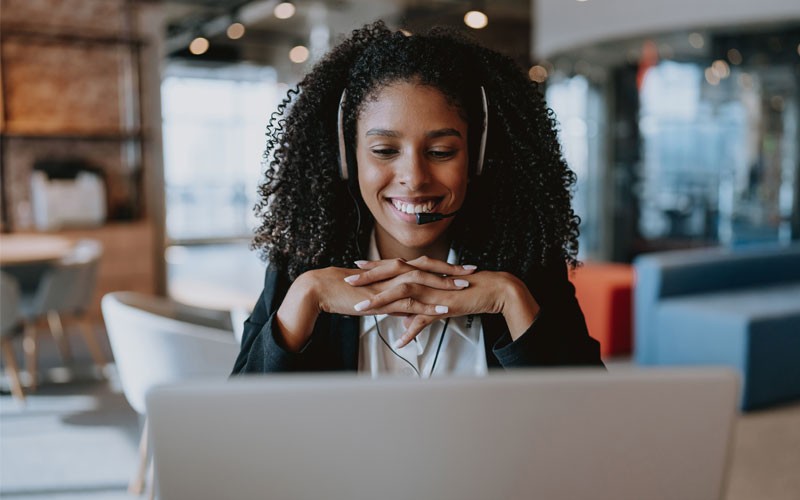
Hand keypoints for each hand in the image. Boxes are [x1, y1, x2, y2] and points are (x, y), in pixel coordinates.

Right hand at [275, 262, 471, 351]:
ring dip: (445, 285)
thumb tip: (403, 308)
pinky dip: (430, 306)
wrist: (323, 289)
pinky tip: (444, 309)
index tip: (461, 267)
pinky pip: (411, 303)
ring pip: (423, 283)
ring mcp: (389, 285)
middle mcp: (393, 273)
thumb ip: (390, 299)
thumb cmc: (344, 291)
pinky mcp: (384, 299)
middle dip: (452, 271)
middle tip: (473, 272)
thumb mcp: (373, 293)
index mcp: (392, 270)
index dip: (444, 266)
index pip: (423, 264)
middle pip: (429, 269)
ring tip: (464, 288)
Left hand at [345, 257, 539, 346]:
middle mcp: (426, 277)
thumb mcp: (436, 301)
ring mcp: (434, 290)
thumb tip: (403, 323)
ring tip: (362, 308)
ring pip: (402, 292)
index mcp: (424, 272)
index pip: (394, 267)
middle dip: (369, 278)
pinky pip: (424, 318)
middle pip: (392, 274)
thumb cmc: (465, 291)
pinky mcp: (444, 304)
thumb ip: (417, 312)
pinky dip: (411, 329)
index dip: (374, 268)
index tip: (355, 268)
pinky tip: (400, 340)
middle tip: (348, 281)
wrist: (491, 289)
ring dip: (381, 300)